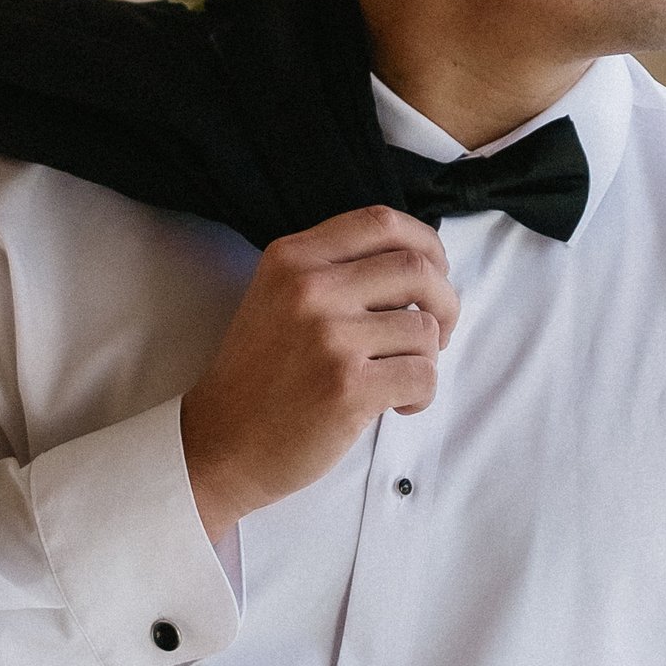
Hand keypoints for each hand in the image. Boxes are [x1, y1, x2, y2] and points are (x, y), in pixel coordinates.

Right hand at [181, 208, 459, 537]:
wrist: (220, 444)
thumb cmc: (260, 376)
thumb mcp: (278, 299)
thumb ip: (336, 272)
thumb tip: (421, 267)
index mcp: (292, 258)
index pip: (381, 222)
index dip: (426, 243)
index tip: (435, 272)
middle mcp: (309, 289)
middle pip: (417, 268)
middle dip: (444, 302)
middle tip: (437, 332)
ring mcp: (329, 338)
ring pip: (424, 329)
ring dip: (427, 358)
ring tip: (398, 378)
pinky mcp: (347, 387)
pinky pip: (423, 376)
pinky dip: (421, 394)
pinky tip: (396, 406)